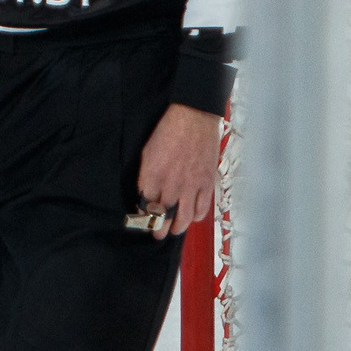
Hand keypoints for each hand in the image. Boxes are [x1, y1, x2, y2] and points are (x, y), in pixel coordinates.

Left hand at [135, 103, 221, 238]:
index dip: (144, 215)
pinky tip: (193, 217)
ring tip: (174, 230)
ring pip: (183, 218)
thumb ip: (146, 175)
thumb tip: (146, 193)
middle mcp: (170, 184)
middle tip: (157, 233)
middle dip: (159, 228)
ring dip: (178, 228)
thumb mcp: (148, 151)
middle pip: (163, 216)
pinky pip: (202, 208)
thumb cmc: (169, 130)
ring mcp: (190, 186)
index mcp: (152, 175)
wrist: (193, 117)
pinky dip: (197, 216)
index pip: (145, 205)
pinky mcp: (206, 183)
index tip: (144, 219)